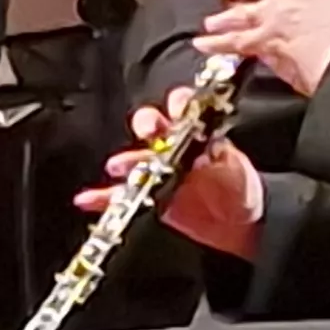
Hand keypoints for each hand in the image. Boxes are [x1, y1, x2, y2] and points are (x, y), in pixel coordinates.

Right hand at [76, 88, 262, 257]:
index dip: (177, 104)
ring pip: (132, 159)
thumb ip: (219, 157)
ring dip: (123, 160)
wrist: (239, 226)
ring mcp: (157, 171)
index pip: (182, 108)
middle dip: (146, 123)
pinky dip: (103, 197)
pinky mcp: (147, 197)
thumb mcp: (234, 168)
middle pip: (151, 126)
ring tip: (117, 166)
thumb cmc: (240, 189)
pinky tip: (89, 199)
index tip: (177, 108)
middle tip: (148, 131)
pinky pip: (120, 195)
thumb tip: (206, 150)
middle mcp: (172, 146)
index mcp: (195, 132)